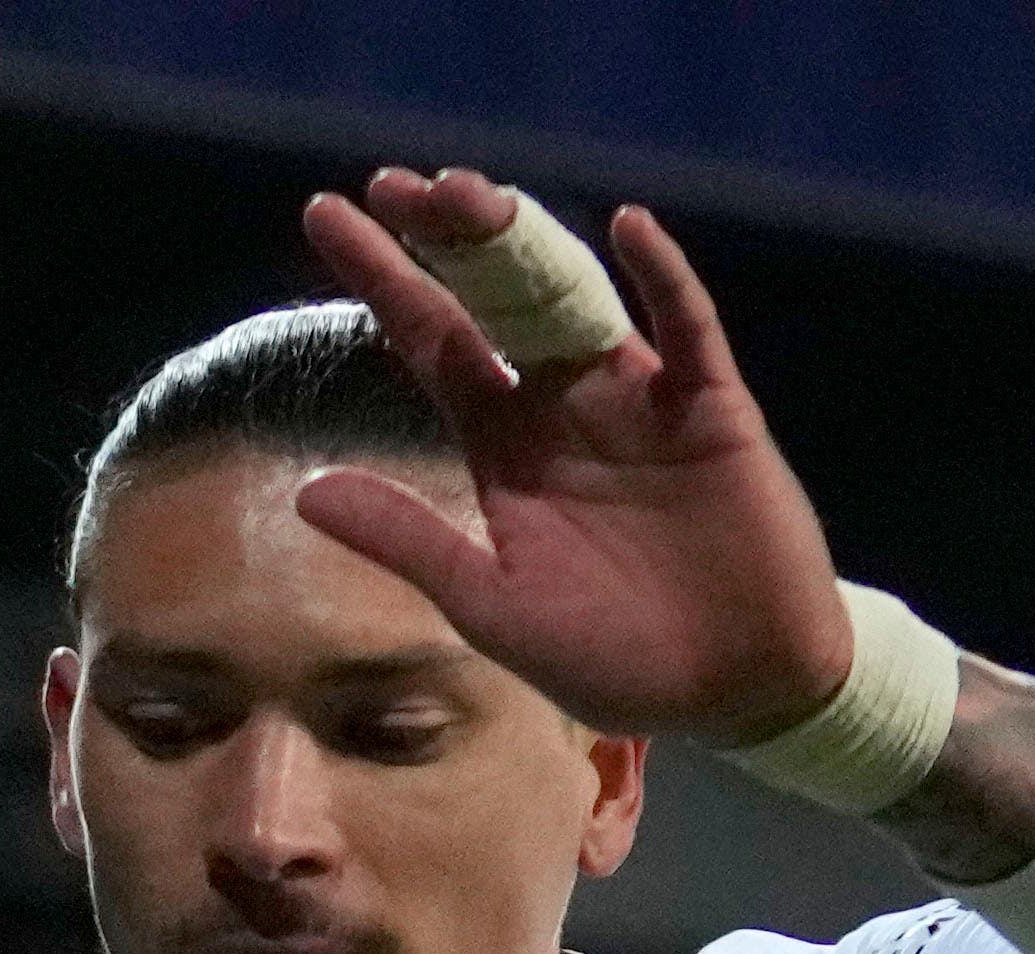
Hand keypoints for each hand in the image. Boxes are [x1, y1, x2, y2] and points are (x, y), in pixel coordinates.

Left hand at [285, 176, 865, 751]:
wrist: (729, 690)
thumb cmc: (610, 660)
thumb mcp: (490, 608)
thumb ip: (409, 541)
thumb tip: (304, 489)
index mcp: (504, 447)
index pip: (432, 342)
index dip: (384, 279)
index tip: (326, 215)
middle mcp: (563, 405)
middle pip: (493, 298)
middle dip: (444, 241)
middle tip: (392, 183)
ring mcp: (638, 400)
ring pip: (574, 295)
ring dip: (525, 242)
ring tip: (467, 192)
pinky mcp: (712, 411)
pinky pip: (689, 330)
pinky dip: (664, 279)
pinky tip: (629, 227)